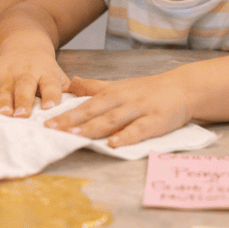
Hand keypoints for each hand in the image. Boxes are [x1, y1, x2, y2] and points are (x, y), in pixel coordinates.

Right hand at [0, 50, 69, 117]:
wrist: (22, 45)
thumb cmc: (44, 71)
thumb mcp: (59, 76)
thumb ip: (71, 92)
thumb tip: (88, 110)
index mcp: (47, 73)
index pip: (50, 84)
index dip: (50, 95)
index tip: (50, 106)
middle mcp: (26, 72)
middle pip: (25, 86)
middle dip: (23, 100)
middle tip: (22, 115)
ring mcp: (7, 72)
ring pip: (4, 89)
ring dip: (3, 102)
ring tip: (3, 115)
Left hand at [44, 75, 192, 146]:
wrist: (183, 87)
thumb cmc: (147, 89)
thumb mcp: (118, 85)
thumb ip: (93, 87)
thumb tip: (70, 83)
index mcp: (111, 93)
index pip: (84, 104)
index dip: (65, 113)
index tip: (45, 122)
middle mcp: (122, 99)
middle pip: (93, 110)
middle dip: (72, 120)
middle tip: (52, 129)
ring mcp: (139, 109)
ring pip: (113, 119)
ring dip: (94, 127)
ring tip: (76, 136)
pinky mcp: (156, 120)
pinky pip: (139, 129)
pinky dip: (126, 136)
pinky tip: (114, 143)